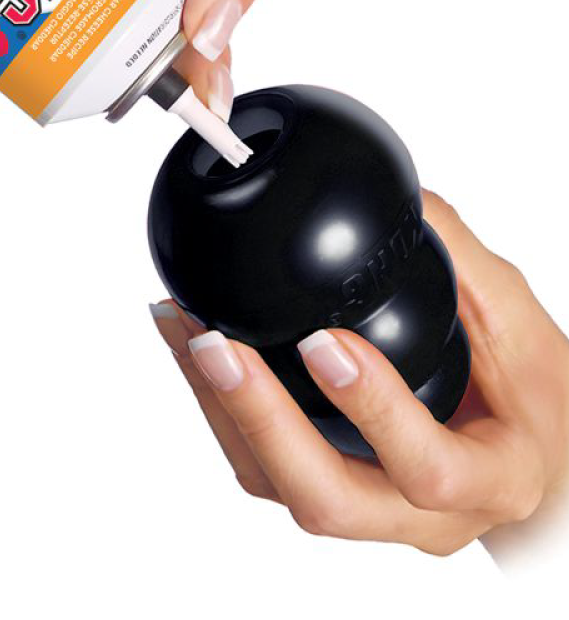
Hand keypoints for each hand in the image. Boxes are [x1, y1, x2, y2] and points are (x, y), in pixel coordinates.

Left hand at [151, 190, 568, 556]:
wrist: (538, 464)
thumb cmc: (536, 403)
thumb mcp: (523, 330)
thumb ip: (466, 267)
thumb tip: (407, 198)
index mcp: (491, 480)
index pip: (429, 468)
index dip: (374, 410)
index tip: (324, 343)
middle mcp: (422, 518)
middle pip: (327, 499)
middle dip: (261, 419)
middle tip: (214, 343)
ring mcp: (370, 514)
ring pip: (278, 487)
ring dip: (221, 408)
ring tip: (183, 329)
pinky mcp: (328, 493)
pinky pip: (261, 467)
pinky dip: (217, 406)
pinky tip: (189, 346)